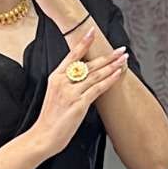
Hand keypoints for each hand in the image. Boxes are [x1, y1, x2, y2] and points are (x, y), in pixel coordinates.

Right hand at [27, 26, 129, 157]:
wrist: (43, 136)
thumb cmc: (50, 119)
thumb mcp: (55, 95)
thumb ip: (67, 84)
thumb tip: (84, 77)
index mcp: (55, 77)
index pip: (72, 55)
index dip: (84, 42)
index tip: (93, 32)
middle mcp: (63, 82)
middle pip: (88, 64)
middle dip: (107, 56)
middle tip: (120, 50)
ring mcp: (71, 92)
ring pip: (95, 74)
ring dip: (112, 65)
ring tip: (123, 59)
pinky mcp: (79, 104)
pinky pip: (98, 88)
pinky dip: (109, 80)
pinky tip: (118, 74)